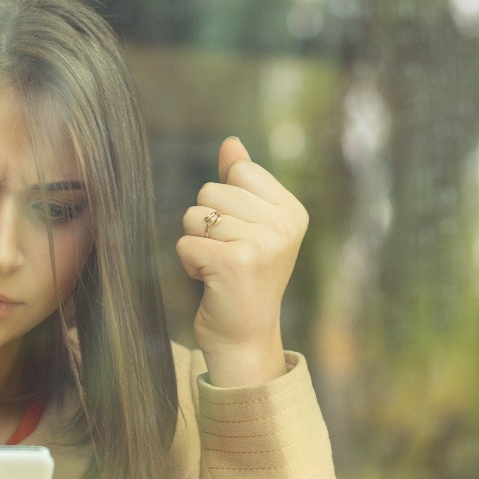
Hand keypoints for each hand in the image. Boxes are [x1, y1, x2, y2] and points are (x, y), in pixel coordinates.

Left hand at [175, 137, 307, 386]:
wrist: (244, 336)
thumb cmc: (243, 279)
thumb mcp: (251, 226)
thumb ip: (242, 182)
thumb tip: (231, 142)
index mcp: (293, 212)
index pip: (239, 172)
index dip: (226, 201)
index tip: (241, 233)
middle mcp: (283, 226)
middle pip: (210, 191)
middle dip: (205, 224)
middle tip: (227, 256)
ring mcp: (261, 244)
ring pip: (194, 216)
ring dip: (196, 244)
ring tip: (218, 268)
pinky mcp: (233, 263)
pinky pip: (185, 244)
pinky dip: (189, 264)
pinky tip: (211, 281)